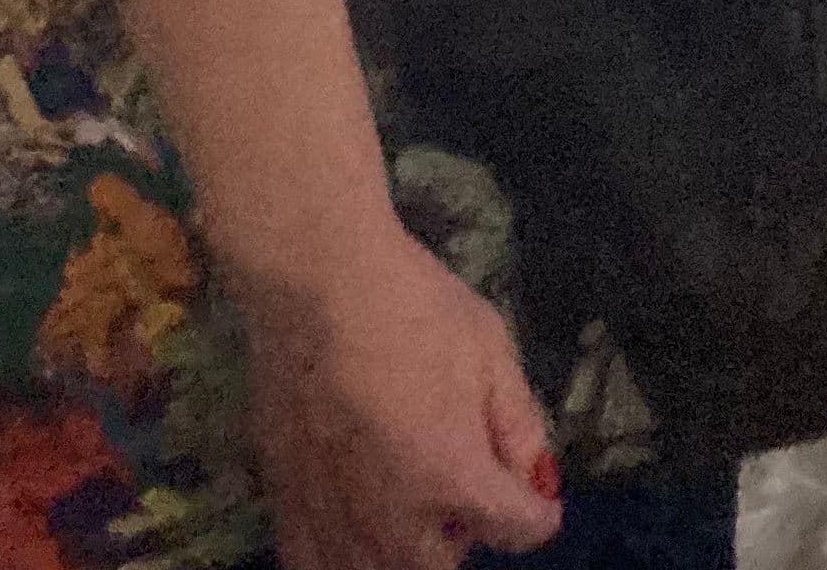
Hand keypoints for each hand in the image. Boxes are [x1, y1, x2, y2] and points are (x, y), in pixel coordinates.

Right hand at [236, 220, 559, 569]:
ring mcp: (336, 521)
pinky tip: (357, 526)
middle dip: (468, 535)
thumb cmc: (414, 306)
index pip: (518, 528)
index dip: (537, 514)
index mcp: (454, 478)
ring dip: (410, 551)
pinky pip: (316, 566)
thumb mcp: (490, 350)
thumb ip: (519, 426)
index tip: (539, 501)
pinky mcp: (288, 508)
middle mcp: (395, 521)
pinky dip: (345, 558)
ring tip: (415, 504)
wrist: (316, 285)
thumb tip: (535, 480)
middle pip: (445, 568)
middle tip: (467, 490)